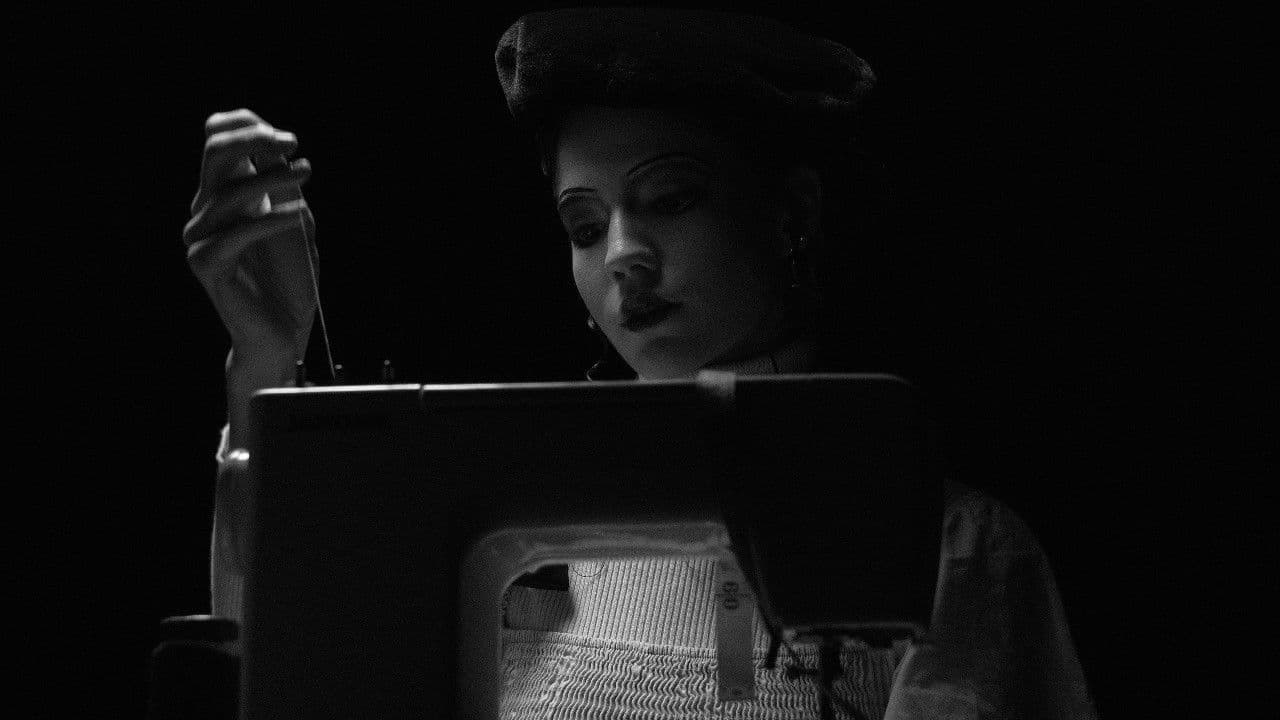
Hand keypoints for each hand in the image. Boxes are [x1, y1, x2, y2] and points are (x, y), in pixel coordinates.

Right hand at [183, 108, 317, 386]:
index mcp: (222, 194)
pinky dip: (270, 219)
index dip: (246, 127)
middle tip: (292, 141)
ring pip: (229, 190)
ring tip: (307, 171)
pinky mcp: (207, 264)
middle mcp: (205, 211)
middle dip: (253, 139)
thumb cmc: (290, 277)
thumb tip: (277, 143)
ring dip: (272, 176)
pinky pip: (237, 232)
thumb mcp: (294, 219)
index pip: (217, 142)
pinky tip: (298, 214)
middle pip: (214, 154)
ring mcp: (201, 237)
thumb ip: (281, 184)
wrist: (283, 330)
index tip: (288, 138)